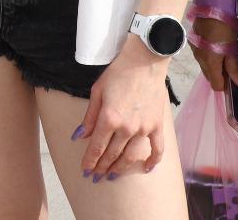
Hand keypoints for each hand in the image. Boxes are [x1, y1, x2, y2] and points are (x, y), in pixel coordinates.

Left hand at [78, 39, 171, 180]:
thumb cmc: (118, 73)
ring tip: (112, 176)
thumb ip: (89, 117)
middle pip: (112, 154)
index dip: (90, 161)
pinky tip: (147, 169)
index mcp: (109, 118)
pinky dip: (152, 161)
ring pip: (130, 156)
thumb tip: (80, 136)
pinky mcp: (156, 126)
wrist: (144, 61)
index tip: (85, 171)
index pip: (96, 147)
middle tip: (95, 176)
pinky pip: (157, 149)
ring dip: (120, 168)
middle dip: (101, 167)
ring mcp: (143, 128)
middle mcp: (126, 128)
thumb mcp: (97, 91)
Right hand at [190, 16, 237, 92]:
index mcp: (209, 63)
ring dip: (215, 65)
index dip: (226, 85)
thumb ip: (234, 68)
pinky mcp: (193, 43)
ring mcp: (194, 51)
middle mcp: (199, 60)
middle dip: (220, 75)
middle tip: (232, 64)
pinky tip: (216, 46)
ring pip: (205, 67)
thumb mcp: (232, 48)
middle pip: (210, 77)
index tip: (234, 77)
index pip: (216, 85)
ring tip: (225, 53)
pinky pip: (201, 57)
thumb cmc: (225, 27)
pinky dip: (209, 57)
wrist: (211, 6)